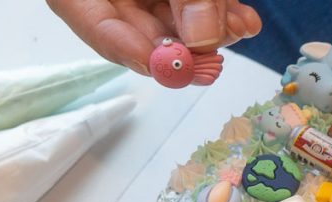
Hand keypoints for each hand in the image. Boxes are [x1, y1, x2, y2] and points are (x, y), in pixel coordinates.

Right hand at [47, 0, 260, 75]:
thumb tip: (202, 36)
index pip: (89, 21)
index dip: (128, 48)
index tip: (165, 65)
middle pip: (137, 27)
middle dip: (184, 46)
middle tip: (213, 57)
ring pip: (169, 19)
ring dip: (209, 31)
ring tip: (238, 28)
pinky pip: (187, 4)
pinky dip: (216, 14)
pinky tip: (241, 21)